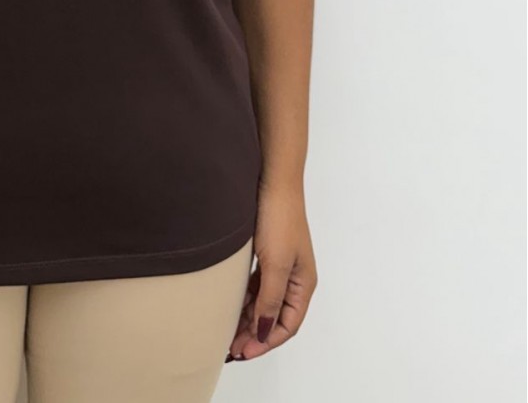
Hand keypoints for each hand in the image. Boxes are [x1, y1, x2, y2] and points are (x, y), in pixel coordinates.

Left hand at [225, 182, 316, 362]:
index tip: (243, 352)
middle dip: (254, 335)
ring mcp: (280, 265)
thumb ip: (270, 299)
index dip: (266, 342)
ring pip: (264, 302)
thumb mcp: (275, 264)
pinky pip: (256, 286)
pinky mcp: (267, 253)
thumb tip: (262, 331)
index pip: (287, 325)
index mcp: (304, 284)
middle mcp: (294, 278)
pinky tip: (230, 307)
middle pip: (275, 317)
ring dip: (248, 319)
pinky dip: (245, 300)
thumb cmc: (279, 218)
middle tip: (230, 348)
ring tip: (227, 333)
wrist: (273, 180)